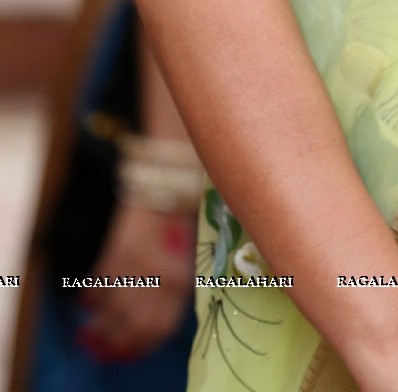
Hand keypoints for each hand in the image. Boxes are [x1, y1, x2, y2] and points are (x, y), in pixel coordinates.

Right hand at [78, 202, 196, 360]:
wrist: (165, 172)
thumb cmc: (182, 206)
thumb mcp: (188, 244)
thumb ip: (176, 276)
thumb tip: (160, 307)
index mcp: (180, 275)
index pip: (161, 323)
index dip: (147, 340)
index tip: (138, 346)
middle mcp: (156, 275)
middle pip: (135, 324)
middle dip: (122, 338)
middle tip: (113, 343)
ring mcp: (132, 264)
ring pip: (112, 311)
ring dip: (102, 326)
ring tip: (95, 330)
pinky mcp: (113, 250)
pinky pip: (97, 287)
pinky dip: (91, 298)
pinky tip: (88, 302)